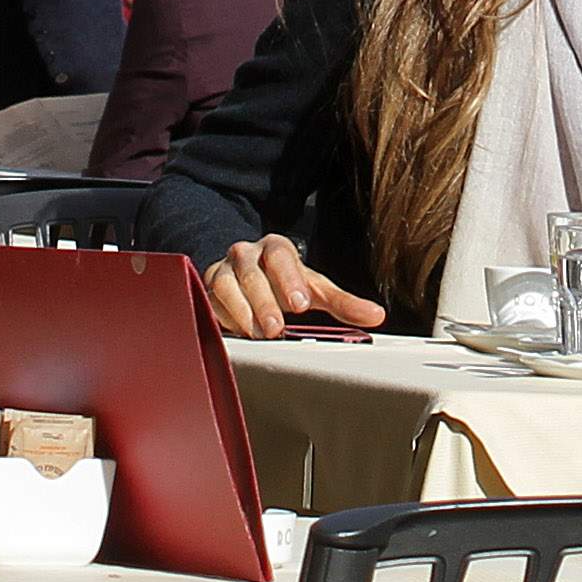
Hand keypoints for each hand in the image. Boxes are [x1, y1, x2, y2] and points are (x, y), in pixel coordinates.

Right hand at [203, 235, 388, 340]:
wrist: (248, 277)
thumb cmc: (286, 284)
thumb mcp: (316, 290)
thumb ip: (343, 303)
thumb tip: (376, 316)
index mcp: (277, 248)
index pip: (282, 256)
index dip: (290, 278)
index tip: (300, 303)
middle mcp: (247, 253)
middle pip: (252, 273)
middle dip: (264, 302)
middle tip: (276, 328)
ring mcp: (223, 268)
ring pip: (225, 285)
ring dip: (241, 311)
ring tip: (257, 333)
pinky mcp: (205, 287)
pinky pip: (208, 299)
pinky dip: (221, 316)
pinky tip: (235, 331)